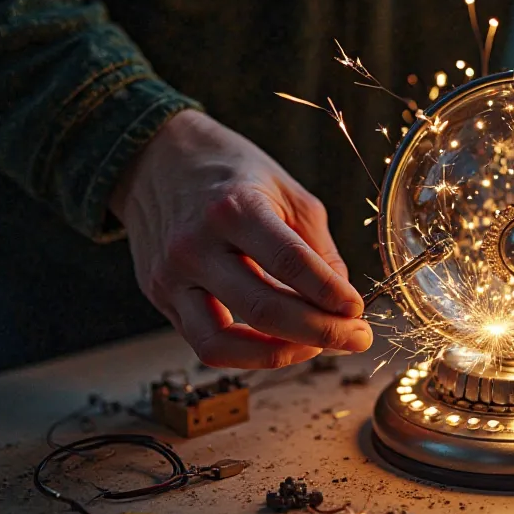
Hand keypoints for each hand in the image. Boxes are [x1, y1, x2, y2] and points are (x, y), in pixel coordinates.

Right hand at [110, 110, 371, 368]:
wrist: (154, 158)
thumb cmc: (229, 171)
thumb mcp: (287, 192)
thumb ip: (317, 248)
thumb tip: (342, 302)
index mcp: (233, 208)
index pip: (290, 263)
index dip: (330, 294)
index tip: (358, 310)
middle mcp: (195, 245)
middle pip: (263, 309)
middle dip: (320, 332)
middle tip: (356, 338)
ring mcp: (171, 276)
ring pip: (226, 342)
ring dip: (282, 355)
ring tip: (318, 347)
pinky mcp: (160, 297)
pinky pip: (206, 344)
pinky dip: (248, 354)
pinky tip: (280, 345)